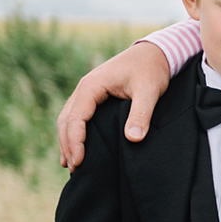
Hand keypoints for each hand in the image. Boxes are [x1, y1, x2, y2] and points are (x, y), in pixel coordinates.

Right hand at [57, 41, 170, 169]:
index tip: (79, 161)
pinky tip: (75, 148)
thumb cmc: (151, 70)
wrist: (154, 52)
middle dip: (67, 145)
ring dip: (67, 140)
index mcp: (91, 86)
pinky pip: (77, 116)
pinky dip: (73, 132)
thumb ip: (140, 114)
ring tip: (70, 164)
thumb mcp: (148, 91)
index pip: (76, 118)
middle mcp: (84, 88)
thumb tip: (133, 139)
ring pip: (68, 119)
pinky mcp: (94, 96)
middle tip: (73, 169)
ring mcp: (87, 92)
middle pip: (66, 120)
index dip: (75, 141)